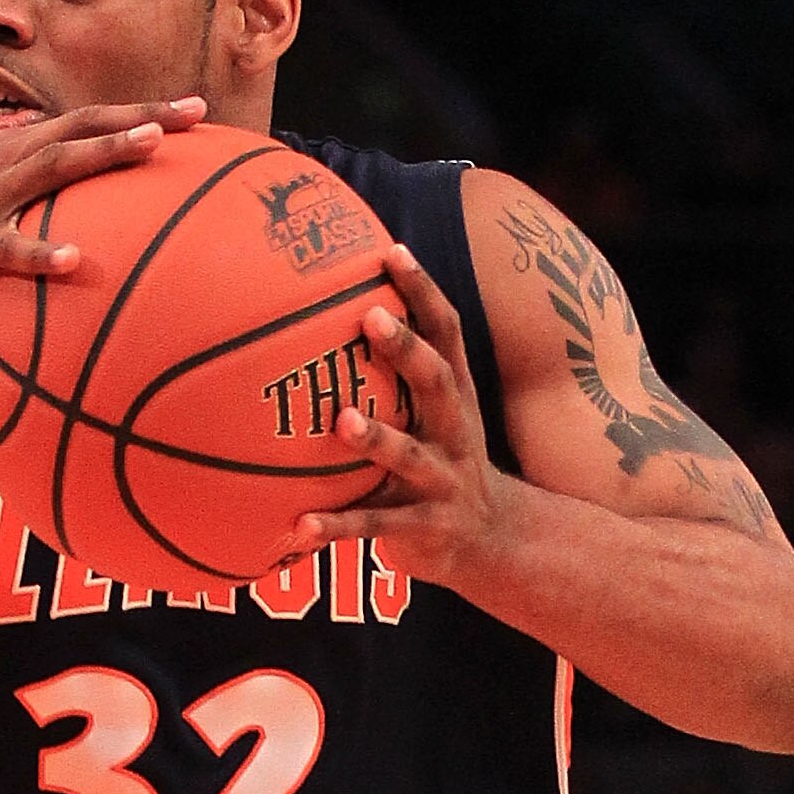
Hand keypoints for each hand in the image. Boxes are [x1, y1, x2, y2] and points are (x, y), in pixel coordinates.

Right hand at [0, 99, 206, 341]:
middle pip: (76, 130)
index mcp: (11, 159)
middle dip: (136, 116)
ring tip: (149, 147)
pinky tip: (75, 260)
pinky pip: (5, 250)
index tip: (196, 112)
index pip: (83, 126)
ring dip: (100, 154)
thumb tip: (108, 250)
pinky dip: (39, 254)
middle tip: (194, 114)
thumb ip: (42, 224)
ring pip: (48, 168)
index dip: (137, 114)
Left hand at [287, 244, 515, 583]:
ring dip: (377, 438)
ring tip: (343, 421)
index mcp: (455, 398)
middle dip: (407, 350)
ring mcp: (441, 481)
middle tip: (371, 318)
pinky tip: (300, 524)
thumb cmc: (445, 463)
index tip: (392, 251)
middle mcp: (453, 433)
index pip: (446, 333)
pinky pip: (377, 526)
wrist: (493, 541)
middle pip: (436, 382)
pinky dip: (339, 527)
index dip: (423, 292)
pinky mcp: (424, 528)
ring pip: (408, 456)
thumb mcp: (439, 415)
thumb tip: (346, 311)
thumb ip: (405, 373)